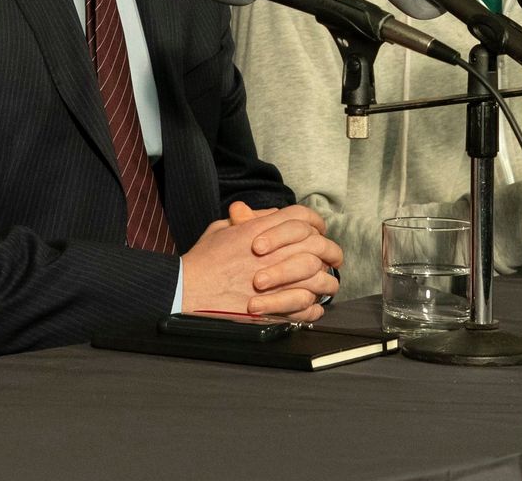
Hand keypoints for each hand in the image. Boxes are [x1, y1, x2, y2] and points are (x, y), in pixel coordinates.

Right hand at [184, 203, 340, 320]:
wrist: (187, 291)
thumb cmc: (202, 262)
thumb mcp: (221, 228)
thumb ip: (249, 219)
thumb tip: (271, 215)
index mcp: (260, 231)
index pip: (301, 217)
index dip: (316, 222)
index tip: (320, 231)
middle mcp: (273, 254)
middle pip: (318, 246)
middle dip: (331, 251)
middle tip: (334, 259)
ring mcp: (275, 282)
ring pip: (318, 278)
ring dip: (326, 281)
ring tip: (325, 285)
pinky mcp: (274, 307)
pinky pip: (307, 307)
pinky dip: (314, 307)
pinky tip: (313, 306)